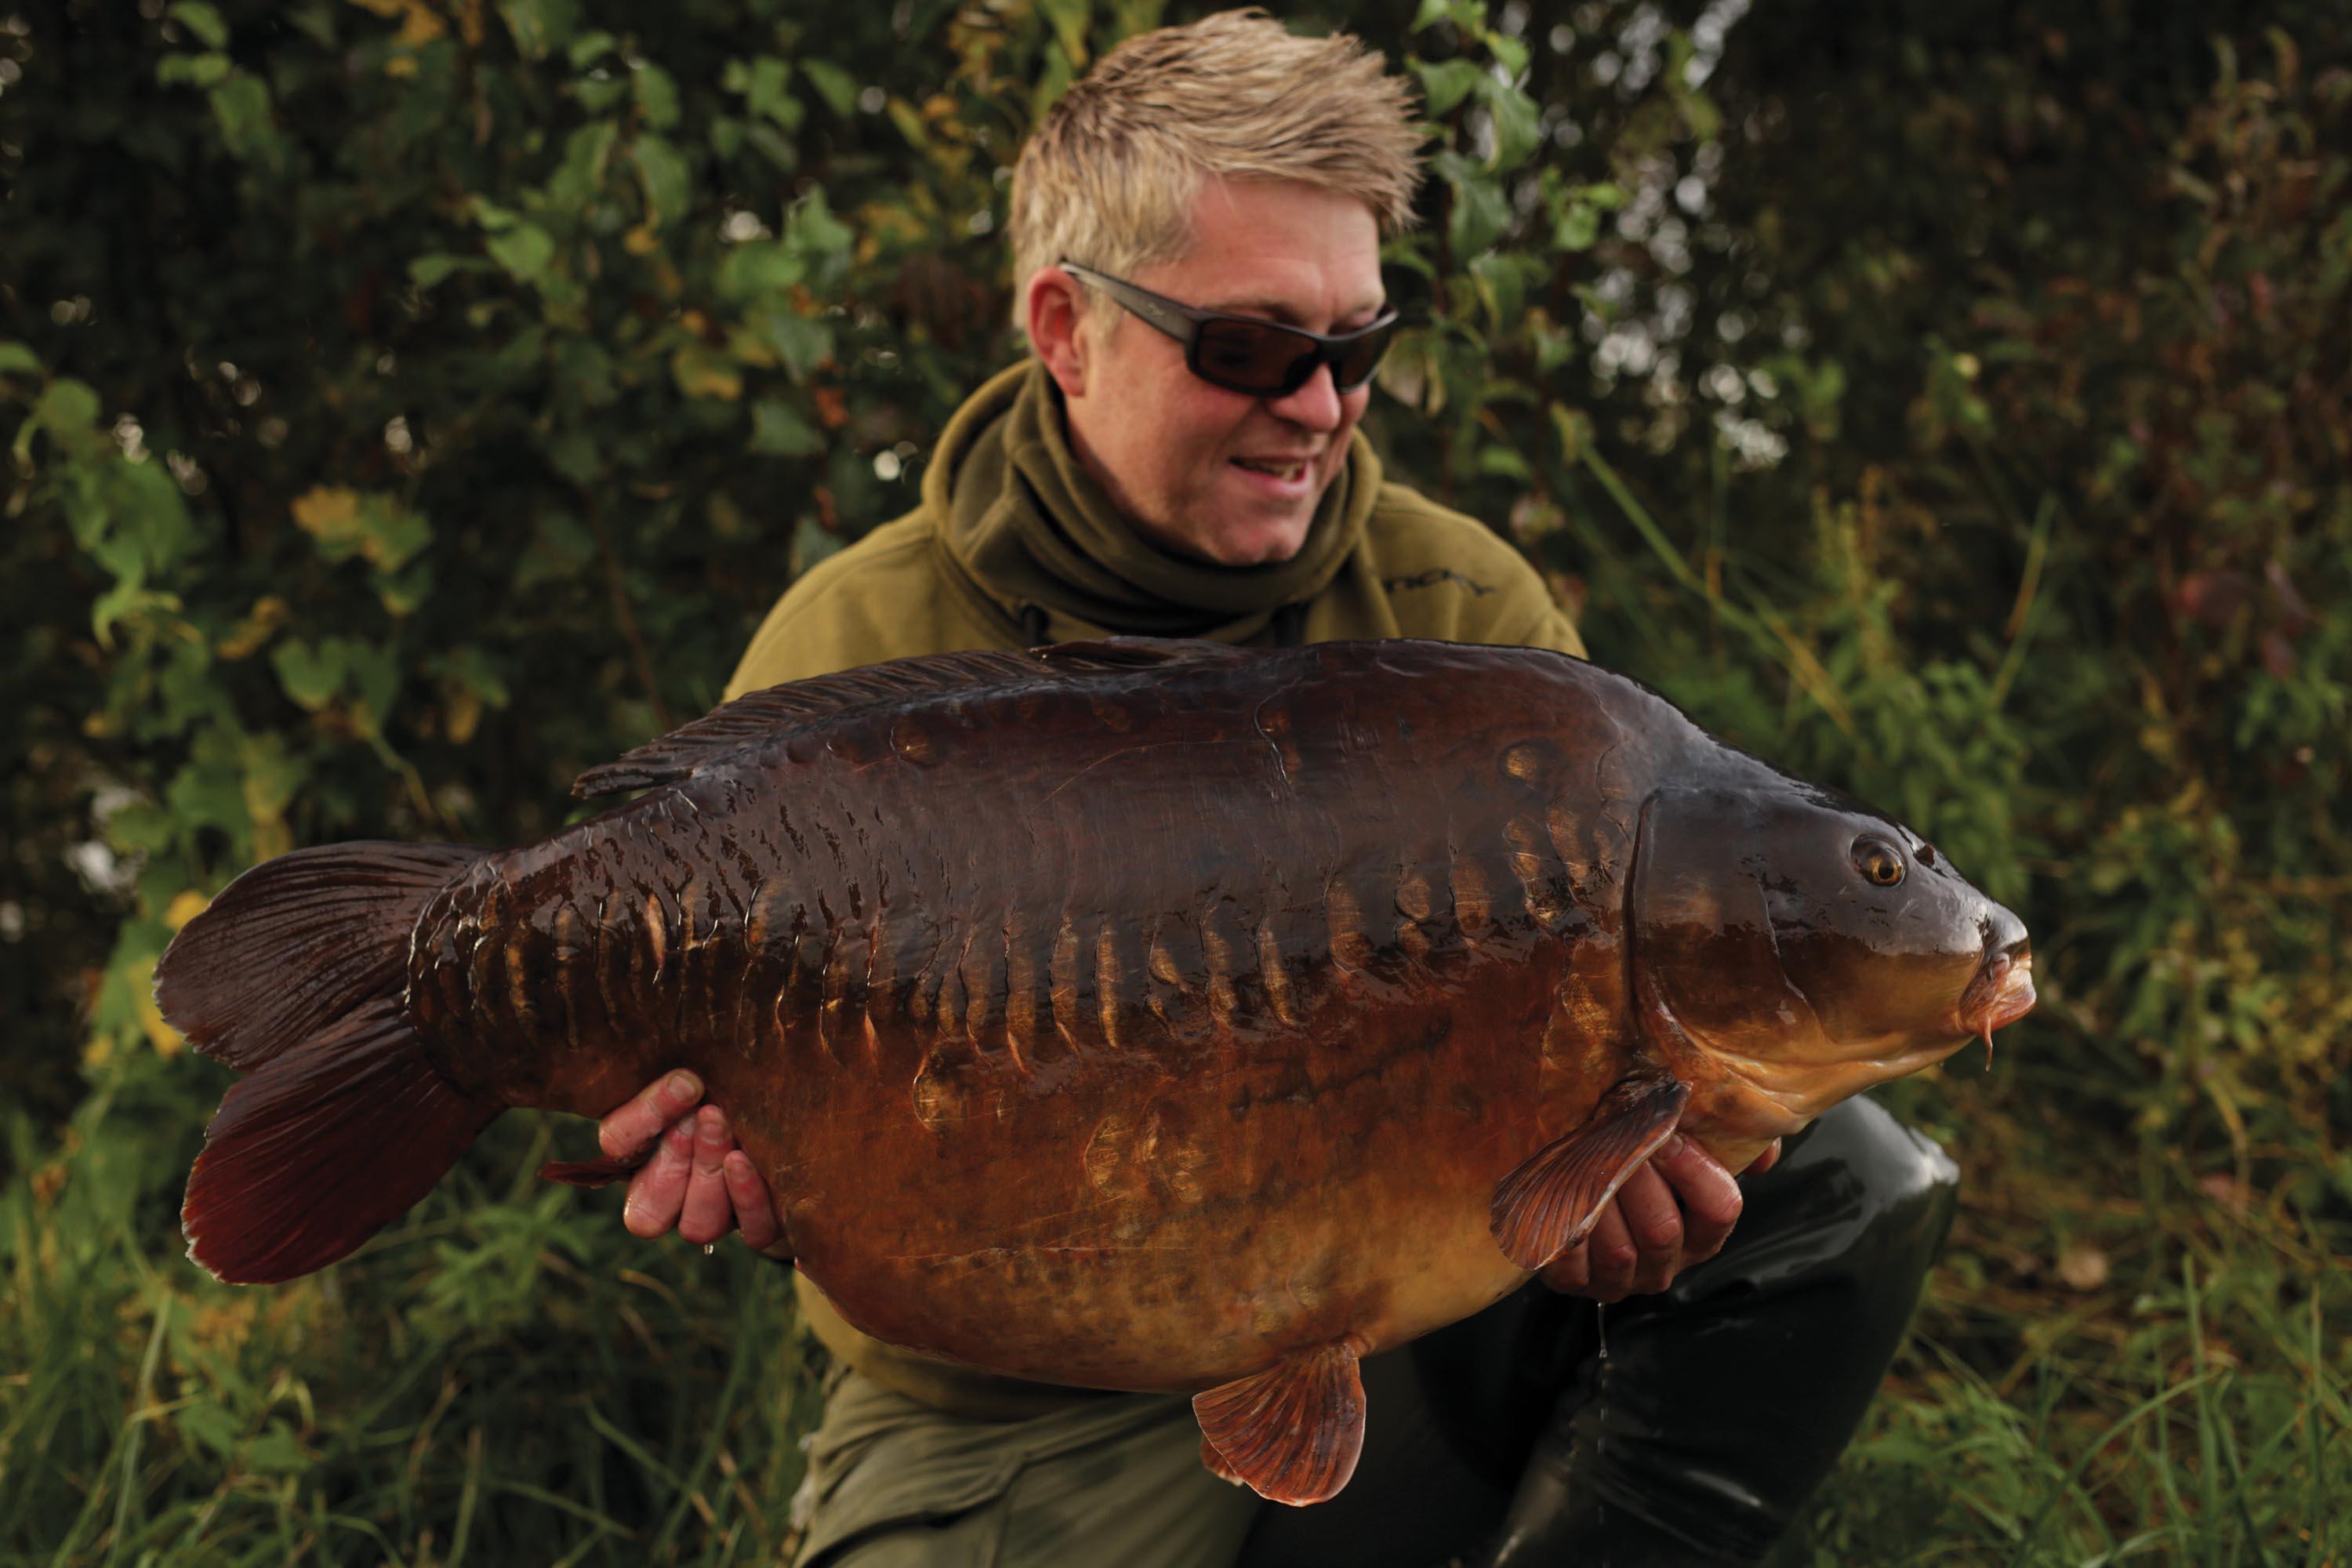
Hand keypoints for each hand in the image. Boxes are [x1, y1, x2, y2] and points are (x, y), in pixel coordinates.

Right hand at [597, 1070, 791, 1258]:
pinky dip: (748, 1200)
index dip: (644, 1118)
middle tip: (708, 1115)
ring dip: (710, 1179)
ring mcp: (715, 1217)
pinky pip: (752, 1233)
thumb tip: (686, 1084)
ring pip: (698, 1227)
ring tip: (729, 1136)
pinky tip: (747, 1161)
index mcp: (643, 1149)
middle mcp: (671, 1195)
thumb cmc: (737, 1081)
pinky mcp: (760, 1226)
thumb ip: (679, 1082)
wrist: (789, 1101)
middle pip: (649, 1211)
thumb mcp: (703, 1071)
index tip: (685, 1083)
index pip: (619, 1142)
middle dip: (676, 1160)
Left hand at [1536, 1136, 1780, 1301]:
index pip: (1721, 1209)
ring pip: (1620, 1250)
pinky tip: (1557, 1198)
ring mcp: (1620, 1280)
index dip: (1695, 1171)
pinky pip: (1572, 1266)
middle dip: (1638, 1180)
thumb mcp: (1686, 1141)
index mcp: (1701, 1232)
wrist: (1564, 1171)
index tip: (1667, 1135)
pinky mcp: (1575, 1283)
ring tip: (1583, 1163)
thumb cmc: (1631, 1154)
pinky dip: (1564, 1230)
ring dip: (1599, 1202)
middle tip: (1614, 1141)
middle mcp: (1666, 1263)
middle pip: (1663, 1229)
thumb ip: (1735, 1142)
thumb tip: (1763, 1157)